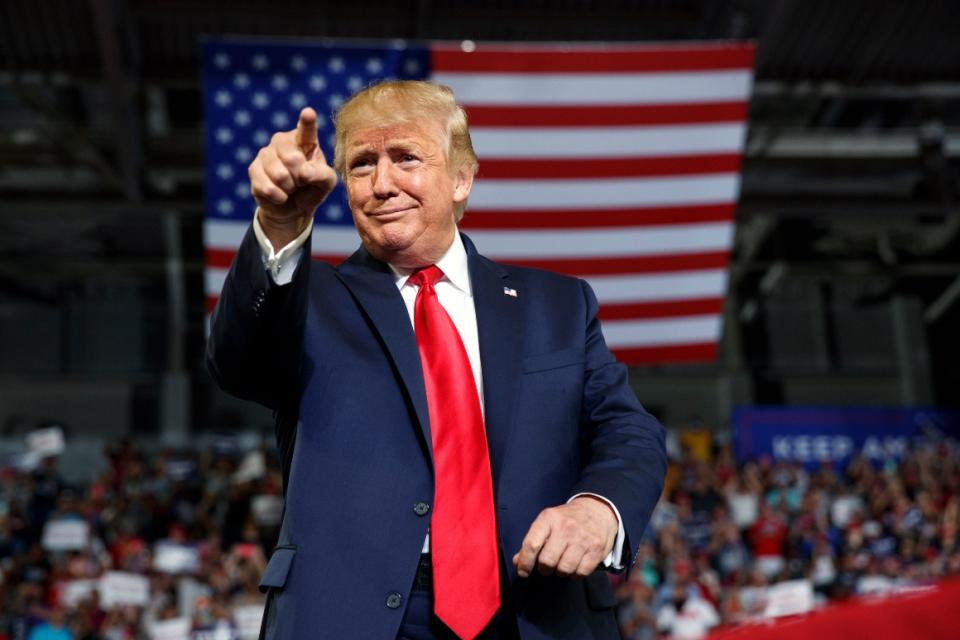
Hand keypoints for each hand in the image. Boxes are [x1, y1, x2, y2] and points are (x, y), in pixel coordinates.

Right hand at [248, 107, 337, 249]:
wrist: (293, 207)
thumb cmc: (312, 188)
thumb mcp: (326, 183)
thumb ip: (323, 175)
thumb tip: (305, 172)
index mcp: (305, 140)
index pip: (306, 129)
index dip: (307, 122)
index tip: (308, 113)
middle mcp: (282, 141)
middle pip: (293, 159)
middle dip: (301, 178)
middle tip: (302, 181)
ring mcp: (265, 154)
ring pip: (279, 175)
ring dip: (290, 188)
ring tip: (291, 187)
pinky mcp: (254, 170)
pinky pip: (267, 187)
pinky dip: (279, 196)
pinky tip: (281, 195)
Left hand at [512, 496, 617, 578]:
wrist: (598, 509)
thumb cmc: (567, 519)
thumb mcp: (547, 523)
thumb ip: (532, 542)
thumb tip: (517, 562)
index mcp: (549, 518)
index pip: (532, 544)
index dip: (525, 562)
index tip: (523, 571)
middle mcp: (566, 527)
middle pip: (547, 561)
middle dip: (544, 568)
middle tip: (547, 566)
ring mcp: (582, 538)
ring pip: (564, 570)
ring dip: (561, 572)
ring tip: (562, 564)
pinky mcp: (597, 549)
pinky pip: (581, 573)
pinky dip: (575, 574)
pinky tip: (575, 565)